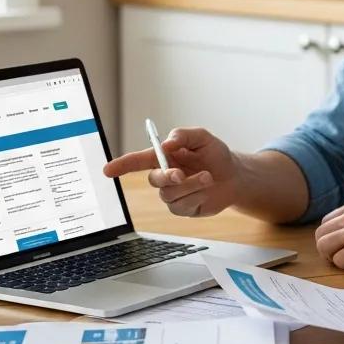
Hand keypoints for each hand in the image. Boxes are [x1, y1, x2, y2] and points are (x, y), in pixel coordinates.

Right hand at [103, 127, 236, 217]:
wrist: (235, 176)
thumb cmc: (216, 155)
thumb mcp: (202, 138)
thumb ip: (183, 135)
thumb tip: (167, 143)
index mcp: (164, 158)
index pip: (138, 161)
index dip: (122, 165)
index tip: (108, 170)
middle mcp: (165, 176)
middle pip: (154, 180)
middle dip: (167, 176)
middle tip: (181, 174)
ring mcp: (173, 194)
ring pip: (170, 194)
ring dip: (190, 185)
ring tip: (208, 177)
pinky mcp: (183, 208)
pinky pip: (182, 206)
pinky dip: (197, 196)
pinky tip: (207, 190)